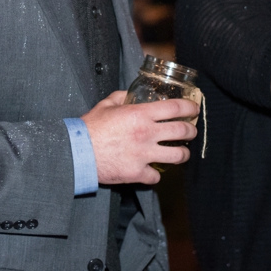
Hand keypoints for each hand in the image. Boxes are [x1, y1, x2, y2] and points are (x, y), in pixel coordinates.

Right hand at [83, 92, 198, 184]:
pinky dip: (154, 175)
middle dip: (191, 131)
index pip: (175, 108)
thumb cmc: (89, 128)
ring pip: (178, 156)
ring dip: (182, 154)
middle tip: (190, 131)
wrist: (76, 153)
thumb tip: (130, 94)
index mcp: (140, 114)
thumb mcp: (105, 105)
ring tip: (180, 152)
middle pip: (182, 132)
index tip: (194, 109)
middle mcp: (146, 134)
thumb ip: (121, 97)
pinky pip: (156, 176)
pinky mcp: (137, 173)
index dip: (189, 108)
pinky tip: (151, 171)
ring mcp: (144, 155)